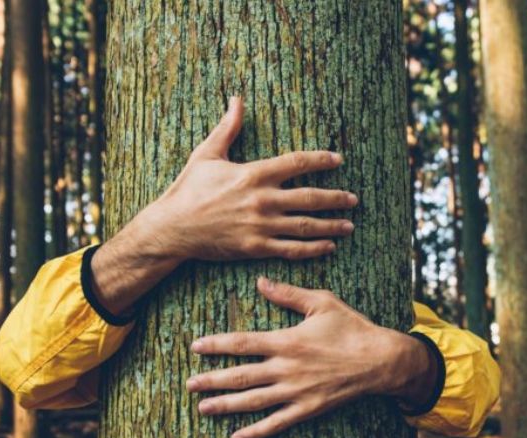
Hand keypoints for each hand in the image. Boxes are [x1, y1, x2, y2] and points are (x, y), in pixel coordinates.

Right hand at [124, 96, 358, 261]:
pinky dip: (312, 249)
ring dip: (331, 225)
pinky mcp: (256, 247)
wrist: (172, 228)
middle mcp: (262, 199)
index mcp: (253, 174)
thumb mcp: (207, 154)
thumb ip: (227, 128)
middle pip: (310, 197)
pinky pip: (291, 249)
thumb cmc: (188, 190)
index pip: (296, 163)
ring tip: (349, 225)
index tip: (337, 159)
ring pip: (305, 226)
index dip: (320, 160)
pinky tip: (328, 247)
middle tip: (353, 198)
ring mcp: (261, 225)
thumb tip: (236, 99)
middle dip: (335, 197)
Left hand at [187, 278, 439, 437]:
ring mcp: (296, 392)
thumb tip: (260, 282)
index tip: (194, 347)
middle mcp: (286, 368)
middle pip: (241, 376)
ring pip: (253, 401)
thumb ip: (288, 294)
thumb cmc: (352, 328)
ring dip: (225, 406)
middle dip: (212, 380)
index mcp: (287, 341)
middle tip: (189, 384)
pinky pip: (277, 423)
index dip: (216, 345)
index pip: (242, 343)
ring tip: (202, 408)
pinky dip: (256, 432)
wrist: (381, 360)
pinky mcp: (307, 409)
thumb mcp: (322, 302)